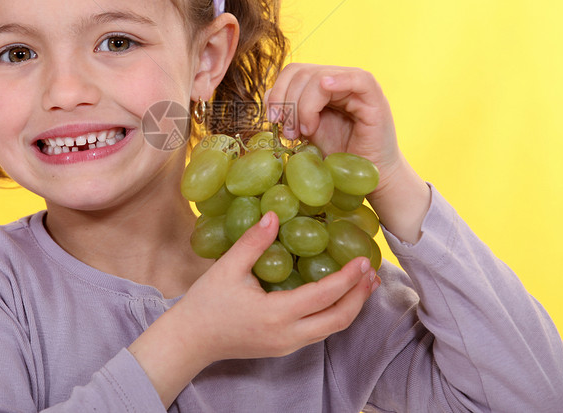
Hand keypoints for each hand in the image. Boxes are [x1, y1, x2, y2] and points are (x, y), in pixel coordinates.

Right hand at [179, 211, 377, 360]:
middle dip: (359, 296)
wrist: (189, 340)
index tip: (364, 260)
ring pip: (330, 329)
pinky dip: (334, 314)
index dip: (348, 278)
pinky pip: (318, 332)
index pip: (324, 296)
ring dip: (350, 307)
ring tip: (364, 285)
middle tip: (372, 273)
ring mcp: (287, 345)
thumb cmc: (206, 303)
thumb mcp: (228, 267)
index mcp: (277, 314)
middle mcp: (288, 335)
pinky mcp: (283, 347)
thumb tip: (275, 214)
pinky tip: (337, 298)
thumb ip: (254, 241)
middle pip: (338, 319)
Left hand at [266, 63, 430, 241]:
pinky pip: (356, 79)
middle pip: (300, 73)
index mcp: (320, 85)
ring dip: (304, 106)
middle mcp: (337, 80)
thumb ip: (289, 111)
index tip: (271, 120)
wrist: (367, 175)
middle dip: (287, 103)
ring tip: (305, 132)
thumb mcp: (305, 130)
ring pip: (319, 77)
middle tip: (289, 132)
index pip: (292, 72)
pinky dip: (337, 81)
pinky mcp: (373, 97)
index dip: (277, 92)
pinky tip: (326, 89)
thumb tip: (268, 97)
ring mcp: (355, 86)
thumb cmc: (338, 153)